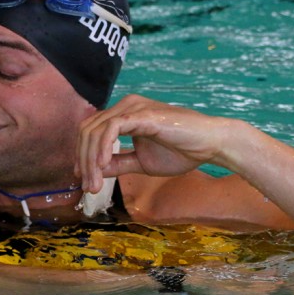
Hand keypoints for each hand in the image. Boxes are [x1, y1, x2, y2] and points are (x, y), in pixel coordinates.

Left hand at [76, 94, 235, 192]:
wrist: (211, 144)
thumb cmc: (181, 151)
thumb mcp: (141, 163)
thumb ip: (118, 164)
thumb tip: (94, 172)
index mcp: (124, 115)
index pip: (91, 132)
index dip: (82, 156)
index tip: (84, 181)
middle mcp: (125, 106)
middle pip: (87, 130)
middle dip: (83, 161)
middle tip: (88, 187)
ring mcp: (133, 107)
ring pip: (96, 130)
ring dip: (91, 160)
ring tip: (95, 184)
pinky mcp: (142, 114)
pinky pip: (112, 128)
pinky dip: (103, 147)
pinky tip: (103, 165)